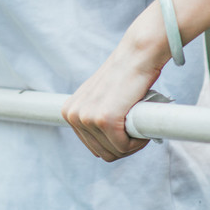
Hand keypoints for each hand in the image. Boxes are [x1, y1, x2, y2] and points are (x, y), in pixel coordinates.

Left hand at [61, 40, 161, 161]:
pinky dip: (138, 141)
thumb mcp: (99, 98)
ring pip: (114, 152)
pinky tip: (141, 124)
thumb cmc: (125, 77)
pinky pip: (123, 147)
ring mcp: (87, 118)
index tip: (127, 131)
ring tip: (138, 122)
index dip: (114, 144)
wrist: (136, 56)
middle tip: (137, 128)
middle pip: (103, 153)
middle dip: (124, 146)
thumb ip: (94, 117)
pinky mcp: (104, 120)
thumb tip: (101, 146)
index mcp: (69, 112)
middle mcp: (73, 115)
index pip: (93, 147)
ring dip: (132, 144)